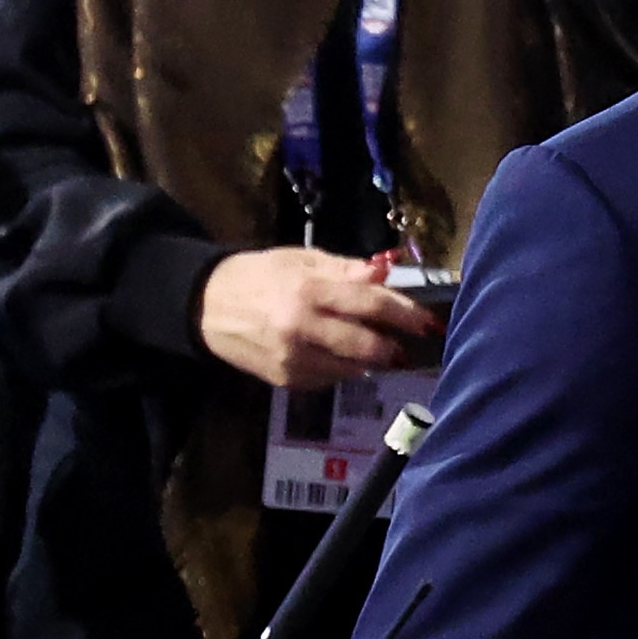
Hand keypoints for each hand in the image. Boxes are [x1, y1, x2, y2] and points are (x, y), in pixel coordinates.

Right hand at [198, 247, 435, 389]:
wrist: (206, 304)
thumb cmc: (262, 275)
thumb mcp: (302, 259)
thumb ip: (346, 269)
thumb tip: (386, 271)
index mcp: (309, 290)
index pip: (371, 304)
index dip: (407, 315)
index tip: (431, 324)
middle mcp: (302, 327)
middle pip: (366, 345)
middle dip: (394, 348)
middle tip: (408, 347)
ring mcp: (292, 358)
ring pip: (351, 369)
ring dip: (370, 362)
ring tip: (375, 349)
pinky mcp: (284, 380)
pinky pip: (328, 379)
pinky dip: (341, 369)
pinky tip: (335, 355)